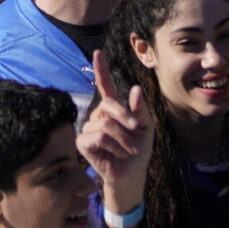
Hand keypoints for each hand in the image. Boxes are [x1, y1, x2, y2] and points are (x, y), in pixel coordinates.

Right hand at [76, 51, 154, 222]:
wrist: (131, 174)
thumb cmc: (138, 150)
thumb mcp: (145, 128)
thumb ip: (140, 109)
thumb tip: (134, 89)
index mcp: (113, 108)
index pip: (105, 85)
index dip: (101, 69)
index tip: (98, 53)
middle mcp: (98, 114)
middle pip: (109, 105)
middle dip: (126, 118)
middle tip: (136, 131)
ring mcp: (88, 127)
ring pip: (106, 124)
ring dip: (123, 138)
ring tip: (127, 150)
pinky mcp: (82, 142)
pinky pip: (99, 137)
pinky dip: (113, 146)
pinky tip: (116, 155)